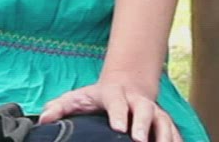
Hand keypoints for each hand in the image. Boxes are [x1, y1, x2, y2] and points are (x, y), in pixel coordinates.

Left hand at [39, 71, 179, 141]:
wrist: (129, 83)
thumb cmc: (100, 97)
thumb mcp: (78, 97)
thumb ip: (60, 107)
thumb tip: (43, 119)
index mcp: (116, 95)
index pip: (117, 103)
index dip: (118, 113)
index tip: (118, 127)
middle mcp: (138, 102)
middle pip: (144, 110)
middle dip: (143, 124)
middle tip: (139, 139)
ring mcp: (154, 112)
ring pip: (164, 122)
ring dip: (165, 136)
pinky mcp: (165, 123)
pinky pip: (175, 134)